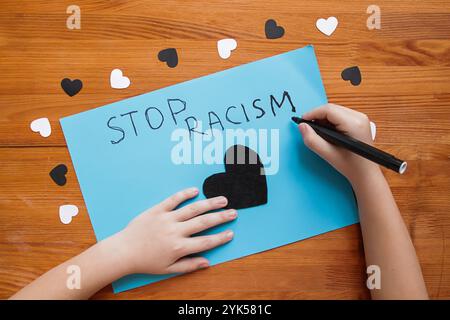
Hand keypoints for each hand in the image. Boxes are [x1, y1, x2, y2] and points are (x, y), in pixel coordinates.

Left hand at [112, 187, 235, 274]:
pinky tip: (195, 190)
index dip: (220, 238)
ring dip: (209, 203)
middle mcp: (175, 231)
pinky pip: (173, 200)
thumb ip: (188, 265)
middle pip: (204, 222)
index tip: (231, 233)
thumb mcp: (168, 269)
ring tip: (222, 199)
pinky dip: (185, 194)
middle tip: (233, 213)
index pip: (205, 242)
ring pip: (193, 209)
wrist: (123, 251)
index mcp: (179, 247)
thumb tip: (207, 262)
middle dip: (221, 217)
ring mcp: (166, 219)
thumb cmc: (145, 262)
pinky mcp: (157, 210)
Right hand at [298, 103, 379, 183]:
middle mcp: (359, 117)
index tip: (302, 121)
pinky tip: (328, 133)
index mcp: (353, 124)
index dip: (312, 113)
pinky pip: (340, 115)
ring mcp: (361, 118)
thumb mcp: (328, 154)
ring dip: (324, 119)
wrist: (366, 173)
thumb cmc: (352, 166)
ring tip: (319, 133)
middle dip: (317, 116)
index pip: (328, 109)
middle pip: (332, 108)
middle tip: (308, 128)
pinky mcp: (359, 121)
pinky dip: (330, 122)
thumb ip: (312, 140)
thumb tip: (302, 127)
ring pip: (335, 111)